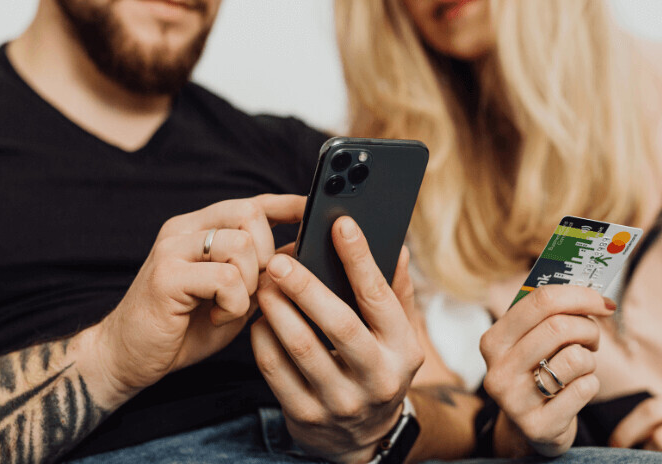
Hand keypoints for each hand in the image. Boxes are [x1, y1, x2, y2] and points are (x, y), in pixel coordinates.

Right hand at [93, 194, 304, 394]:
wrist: (130, 357)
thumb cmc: (185, 327)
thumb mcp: (235, 293)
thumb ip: (261, 271)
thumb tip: (301, 252)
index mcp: (201, 229)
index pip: (251, 203)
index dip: (286, 205)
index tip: (313, 209)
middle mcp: (185, 230)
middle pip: (250, 214)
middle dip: (267, 255)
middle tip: (253, 288)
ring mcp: (173, 249)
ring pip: (242, 245)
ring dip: (249, 285)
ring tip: (229, 306)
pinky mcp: (167, 275)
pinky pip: (226, 279)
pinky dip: (232, 305)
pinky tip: (215, 316)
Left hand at [251, 216, 424, 463]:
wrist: (361, 438)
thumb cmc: (378, 369)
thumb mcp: (398, 337)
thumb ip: (396, 292)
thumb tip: (397, 247)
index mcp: (402, 351)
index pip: (380, 298)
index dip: (360, 259)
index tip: (342, 225)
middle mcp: (376, 378)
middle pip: (339, 324)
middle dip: (306, 287)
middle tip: (280, 260)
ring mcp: (340, 401)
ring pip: (301, 348)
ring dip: (278, 310)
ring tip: (264, 283)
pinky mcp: (305, 415)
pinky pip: (275, 370)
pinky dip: (263, 338)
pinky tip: (259, 317)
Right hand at [479, 286, 614, 456]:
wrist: (530, 427)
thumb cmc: (537, 372)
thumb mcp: (530, 342)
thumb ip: (549, 316)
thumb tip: (594, 294)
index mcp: (494, 340)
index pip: (540, 300)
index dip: (579, 295)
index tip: (602, 301)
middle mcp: (498, 369)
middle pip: (559, 326)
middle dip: (588, 329)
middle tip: (593, 338)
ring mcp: (514, 400)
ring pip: (575, 358)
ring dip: (589, 360)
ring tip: (580, 367)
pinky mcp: (537, 425)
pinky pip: (584, 389)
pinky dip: (590, 384)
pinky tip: (577, 389)